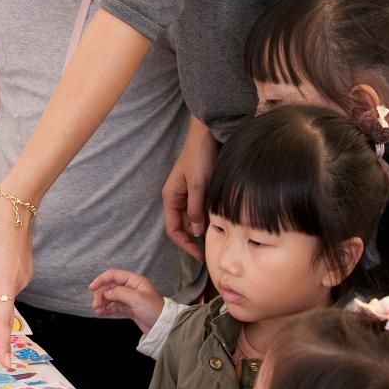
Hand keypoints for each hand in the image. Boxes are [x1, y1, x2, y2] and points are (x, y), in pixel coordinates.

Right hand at [89, 268, 163, 332]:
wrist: (162, 327)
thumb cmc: (153, 309)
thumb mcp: (137, 299)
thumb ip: (119, 293)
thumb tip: (105, 292)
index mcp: (134, 280)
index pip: (113, 275)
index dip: (101, 279)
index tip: (91, 288)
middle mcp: (130, 287)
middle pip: (110, 286)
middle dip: (101, 294)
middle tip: (95, 305)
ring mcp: (129, 298)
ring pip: (110, 297)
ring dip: (102, 302)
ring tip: (97, 310)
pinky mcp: (128, 308)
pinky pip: (114, 306)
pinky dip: (106, 308)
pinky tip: (101, 313)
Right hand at [162, 117, 217, 257]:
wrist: (207, 134)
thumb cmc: (199, 156)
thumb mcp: (198, 184)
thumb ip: (195, 208)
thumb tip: (196, 232)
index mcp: (170, 197)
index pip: (173, 229)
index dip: (185, 245)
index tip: (199, 255)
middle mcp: (176, 197)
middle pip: (181, 226)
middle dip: (193, 239)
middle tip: (210, 249)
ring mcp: (186, 193)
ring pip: (191, 218)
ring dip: (201, 227)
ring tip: (216, 237)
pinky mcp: (197, 188)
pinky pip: (198, 208)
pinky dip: (206, 216)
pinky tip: (218, 220)